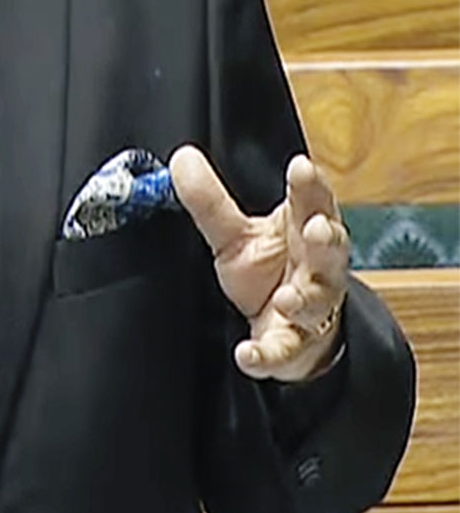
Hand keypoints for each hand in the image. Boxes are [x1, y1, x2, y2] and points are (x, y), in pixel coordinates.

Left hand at [170, 147, 349, 381]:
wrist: (289, 330)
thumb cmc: (270, 270)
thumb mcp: (235, 234)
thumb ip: (211, 200)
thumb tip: (182, 157)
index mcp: (304, 230)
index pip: (313, 202)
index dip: (311, 185)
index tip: (301, 167)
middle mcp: (318, 267)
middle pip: (330, 250)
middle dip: (326, 238)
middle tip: (316, 228)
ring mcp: (312, 307)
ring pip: (317, 302)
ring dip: (304, 300)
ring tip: (288, 297)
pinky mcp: (295, 345)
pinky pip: (284, 351)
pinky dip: (268, 355)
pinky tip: (248, 355)